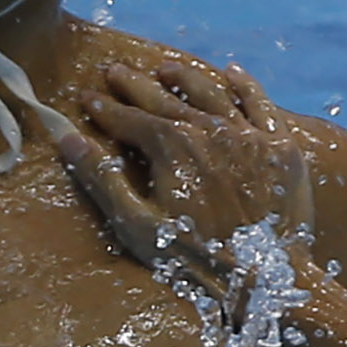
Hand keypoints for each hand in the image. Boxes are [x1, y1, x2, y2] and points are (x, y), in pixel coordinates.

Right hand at [61, 59, 316, 302]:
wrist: (268, 278)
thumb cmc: (195, 258)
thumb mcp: (137, 225)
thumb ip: (102, 179)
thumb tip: (67, 138)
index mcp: (171, 146)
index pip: (128, 118)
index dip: (104, 108)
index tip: (86, 96)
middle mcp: (209, 128)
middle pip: (164, 98)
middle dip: (135, 85)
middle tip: (114, 70)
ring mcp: (248, 134)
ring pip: (210, 92)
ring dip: (183, 78)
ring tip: (165, 68)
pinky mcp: (280, 145)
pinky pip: (260, 103)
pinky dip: (245, 85)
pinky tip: (233, 71)